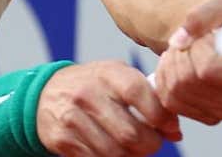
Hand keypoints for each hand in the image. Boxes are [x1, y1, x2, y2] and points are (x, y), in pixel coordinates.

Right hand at [36, 61, 181, 156]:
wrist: (46, 93)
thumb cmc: (93, 85)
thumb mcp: (117, 76)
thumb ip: (148, 96)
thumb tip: (174, 130)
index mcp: (107, 73)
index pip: (138, 94)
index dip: (160, 116)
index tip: (170, 127)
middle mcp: (87, 93)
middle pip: (130, 133)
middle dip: (150, 145)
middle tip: (153, 142)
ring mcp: (72, 118)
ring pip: (115, 152)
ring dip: (132, 156)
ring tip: (134, 147)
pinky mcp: (62, 139)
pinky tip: (113, 149)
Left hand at [153, 0, 221, 123]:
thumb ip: (202, 15)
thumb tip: (178, 41)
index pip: (207, 68)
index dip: (198, 47)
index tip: (208, 34)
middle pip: (187, 79)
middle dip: (182, 53)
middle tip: (192, 40)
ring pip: (175, 90)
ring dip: (171, 63)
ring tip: (186, 49)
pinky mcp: (207, 117)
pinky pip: (169, 101)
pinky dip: (165, 79)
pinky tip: (178, 64)